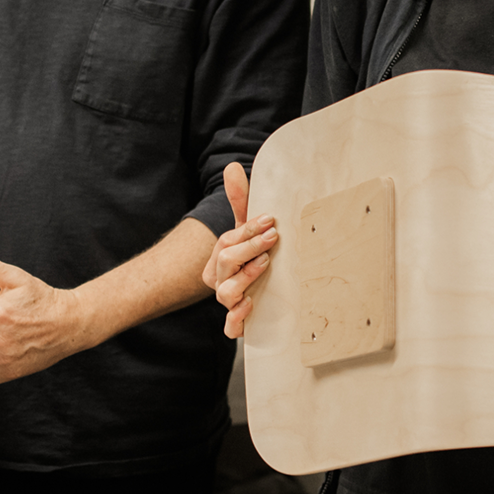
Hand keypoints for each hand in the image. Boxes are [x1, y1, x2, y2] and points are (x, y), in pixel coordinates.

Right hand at [201, 161, 277, 339]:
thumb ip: (241, 201)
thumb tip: (233, 167)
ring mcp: (230, 302)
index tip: (271, 220)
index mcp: (220, 259)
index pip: (227, 241)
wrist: (264, 294)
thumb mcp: (248, 229)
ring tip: (265, 264)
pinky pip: (231, 327)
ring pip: (225, 293)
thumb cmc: (254, 257)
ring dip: (245, 277)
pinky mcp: (240, 324)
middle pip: (225, 262)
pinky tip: (252, 303)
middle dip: (248, 247)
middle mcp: (221, 280)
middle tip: (273, 238)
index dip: (248, 230)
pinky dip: (238, 317)